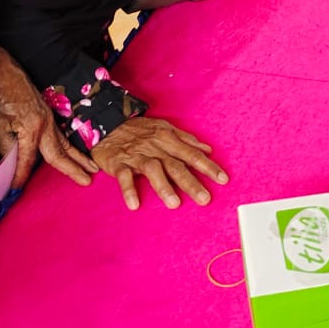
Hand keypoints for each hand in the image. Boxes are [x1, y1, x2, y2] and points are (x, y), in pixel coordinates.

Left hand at [0, 38, 95, 188]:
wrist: (3, 69)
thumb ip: (6, 147)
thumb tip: (8, 167)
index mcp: (32, 129)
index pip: (28, 160)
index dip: (21, 176)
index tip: (16, 189)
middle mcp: (45, 125)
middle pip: (59, 153)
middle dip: (73, 169)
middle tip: (87, 182)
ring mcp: (48, 119)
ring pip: (65, 143)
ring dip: (79, 157)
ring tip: (93, 168)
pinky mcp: (47, 115)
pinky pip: (61, 135)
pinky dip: (70, 146)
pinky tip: (75, 152)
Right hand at [91, 117, 227, 209]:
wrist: (106, 123)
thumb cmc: (138, 130)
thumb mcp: (164, 129)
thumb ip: (186, 140)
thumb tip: (207, 149)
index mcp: (167, 138)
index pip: (192, 154)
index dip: (208, 167)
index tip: (223, 180)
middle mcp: (154, 147)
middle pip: (176, 165)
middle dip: (191, 182)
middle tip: (205, 199)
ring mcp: (136, 155)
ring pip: (153, 170)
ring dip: (164, 186)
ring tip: (174, 204)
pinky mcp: (118, 163)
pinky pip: (124, 177)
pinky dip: (129, 190)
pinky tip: (135, 204)